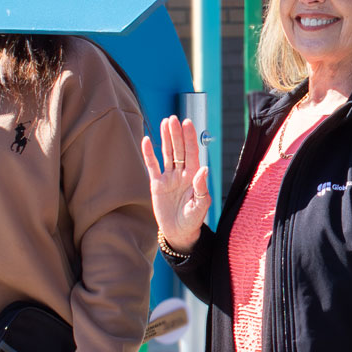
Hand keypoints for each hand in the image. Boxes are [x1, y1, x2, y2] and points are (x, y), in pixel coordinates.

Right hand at [140, 116, 210, 253]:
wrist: (178, 232)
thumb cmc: (193, 220)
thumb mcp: (200, 206)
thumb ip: (201, 188)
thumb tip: (204, 169)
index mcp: (193, 175)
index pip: (192, 152)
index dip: (189, 137)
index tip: (187, 122)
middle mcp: (181, 173)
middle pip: (178, 149)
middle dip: (176, 134)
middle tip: (173, 119)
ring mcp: (169, 177)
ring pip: (167, 154)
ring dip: (166, 139)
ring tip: (164, 122)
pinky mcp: (157, 184)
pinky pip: (152, 166)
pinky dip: (149, 154)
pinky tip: (147, 140)